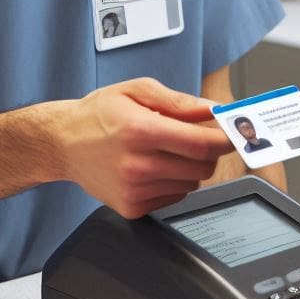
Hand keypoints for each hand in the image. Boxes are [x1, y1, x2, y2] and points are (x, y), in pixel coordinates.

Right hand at [53, 77, 234, 218]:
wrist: (63, 143)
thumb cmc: (99, 114)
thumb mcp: (137, 90)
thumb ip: (179, 101)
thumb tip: (212, 109)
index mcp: (140, 131)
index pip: (200, 143)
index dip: (225, 139)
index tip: (235, 133)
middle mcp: (137, 165)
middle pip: (202, 167)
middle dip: (210, 151)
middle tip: (199, 136)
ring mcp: (134, 190)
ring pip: (192, 183)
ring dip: (191, 166)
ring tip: (166, 149)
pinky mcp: (132, 208)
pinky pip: (175, 196)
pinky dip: (175, 181)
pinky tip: (154, 165)